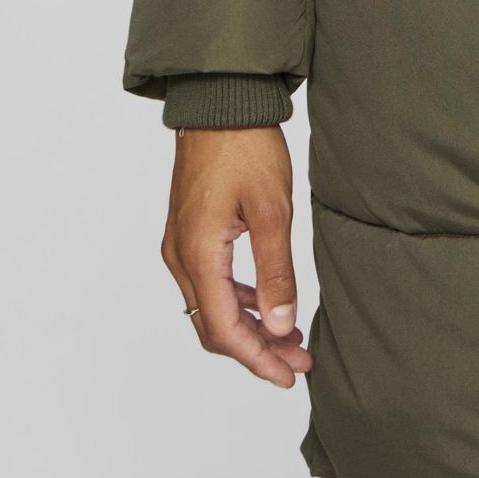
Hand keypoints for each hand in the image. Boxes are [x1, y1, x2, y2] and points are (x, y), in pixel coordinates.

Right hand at [162, 126, 312, 387]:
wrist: (219, 101)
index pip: (224, 329)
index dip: (257, 359)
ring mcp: (181, 245)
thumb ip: (277, 271)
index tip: (288, 376)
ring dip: (250, 326)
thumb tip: (282, 325)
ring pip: (212, 306)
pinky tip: (268, 303)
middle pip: (214, 326)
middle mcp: (180, 256)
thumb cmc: (245, 146)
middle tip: (298, 361)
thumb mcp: (273, 210)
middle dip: (256, 349)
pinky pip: (210, 282)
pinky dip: (240, 300)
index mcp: (198, 254)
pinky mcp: (189, 232)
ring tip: (291, 337)